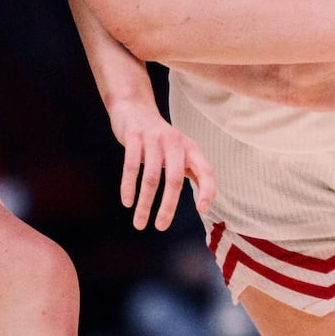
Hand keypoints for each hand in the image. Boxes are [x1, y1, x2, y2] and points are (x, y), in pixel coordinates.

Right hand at [110, 102, 215, 231]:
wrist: (136, 108)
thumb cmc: (161, 138)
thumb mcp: (181, 150)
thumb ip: (193, 170)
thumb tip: (207, 199)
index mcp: (190, 148)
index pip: (205, 170)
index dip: (207, 189)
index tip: (202, 209)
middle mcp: (175, 142)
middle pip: (174, 179)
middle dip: (168, 206)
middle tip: (161, 227)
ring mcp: (154, 139)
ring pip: (151, 177)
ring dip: (145, 204)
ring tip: (140, 223)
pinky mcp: (134, 137)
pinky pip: (131, 166)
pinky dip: (129, 187)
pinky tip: (127, 202)